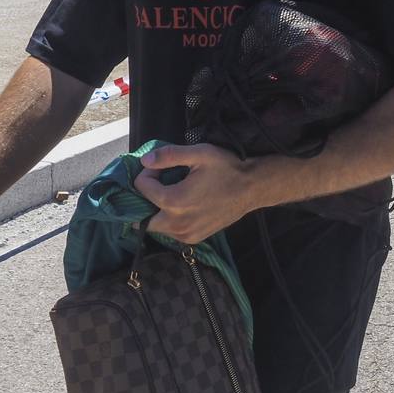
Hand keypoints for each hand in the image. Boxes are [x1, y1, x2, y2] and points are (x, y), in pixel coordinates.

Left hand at [136, 144, 261, 243]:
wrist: (252, 188)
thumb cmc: (227, 168)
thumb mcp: (200, 153)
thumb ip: (169, 156)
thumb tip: (144, 161)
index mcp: (174, 201)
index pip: (142, 187)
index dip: (149, 173)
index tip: (162, 167)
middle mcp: (176, 223)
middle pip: (142, 216)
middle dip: (145, 200)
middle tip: (159, 185)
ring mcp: (185, 234)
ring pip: (156, 226)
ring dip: (156, 211)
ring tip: (172, 194)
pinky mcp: (194, 238)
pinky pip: (171, 232)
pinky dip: (170, 221)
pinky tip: (183, 207)